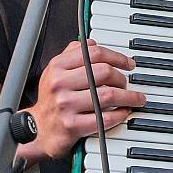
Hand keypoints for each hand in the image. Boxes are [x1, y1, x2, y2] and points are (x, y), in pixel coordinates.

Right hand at [19, 40, 145, 161]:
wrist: (38, 128)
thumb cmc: (51, 99)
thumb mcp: (55, 71)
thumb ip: (73, 54)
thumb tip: (94, 44)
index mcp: (58, 66)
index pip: (94, 53)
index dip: (117, 57)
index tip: (129, 64)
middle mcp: (60, 83)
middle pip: (104, 72)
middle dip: (122, 78)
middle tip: (127, 84)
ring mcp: (66, 104)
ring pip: (108, 95)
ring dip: (128, 97)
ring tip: (134, 99)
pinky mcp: (73, 125)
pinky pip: (105, 118)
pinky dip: (120, 115)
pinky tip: (123, 112)